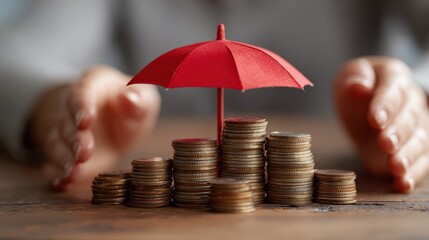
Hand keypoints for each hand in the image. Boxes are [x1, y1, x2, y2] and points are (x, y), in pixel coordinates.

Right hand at [29, 66, 159, 190]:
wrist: (114, 122)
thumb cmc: (131, 106)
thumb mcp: (142, 98)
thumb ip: (140, 99)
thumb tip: (130, 99)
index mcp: (92, 86)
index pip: (82, 93)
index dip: (82, 106)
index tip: (86, 119)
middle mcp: (71, 108)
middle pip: (67, 123)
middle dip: (74, 139)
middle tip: (84, 152)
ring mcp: (64, 133)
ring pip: (57, 144)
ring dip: (64, 160)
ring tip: (72, 172)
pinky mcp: (64, 155)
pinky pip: (54, 165)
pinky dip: (56, 175)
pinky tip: (62, 183)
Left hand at [334, 56, 428, 192]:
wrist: (366, 102)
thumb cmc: (357, 87)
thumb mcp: (349, 76)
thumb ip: (354, 79)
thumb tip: (358, 87)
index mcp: (395, 79)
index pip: (393, 91)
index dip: (385, 106)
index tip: (374, 119)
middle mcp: (411, 102)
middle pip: (409, 118)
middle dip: (397, 132)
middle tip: (385, 143)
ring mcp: (416, 126)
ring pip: (419, 141)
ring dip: (408, 155)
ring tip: (396, 167)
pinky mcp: (413, 149)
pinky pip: (420, 162)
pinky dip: (413, 174)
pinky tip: (403, 184)